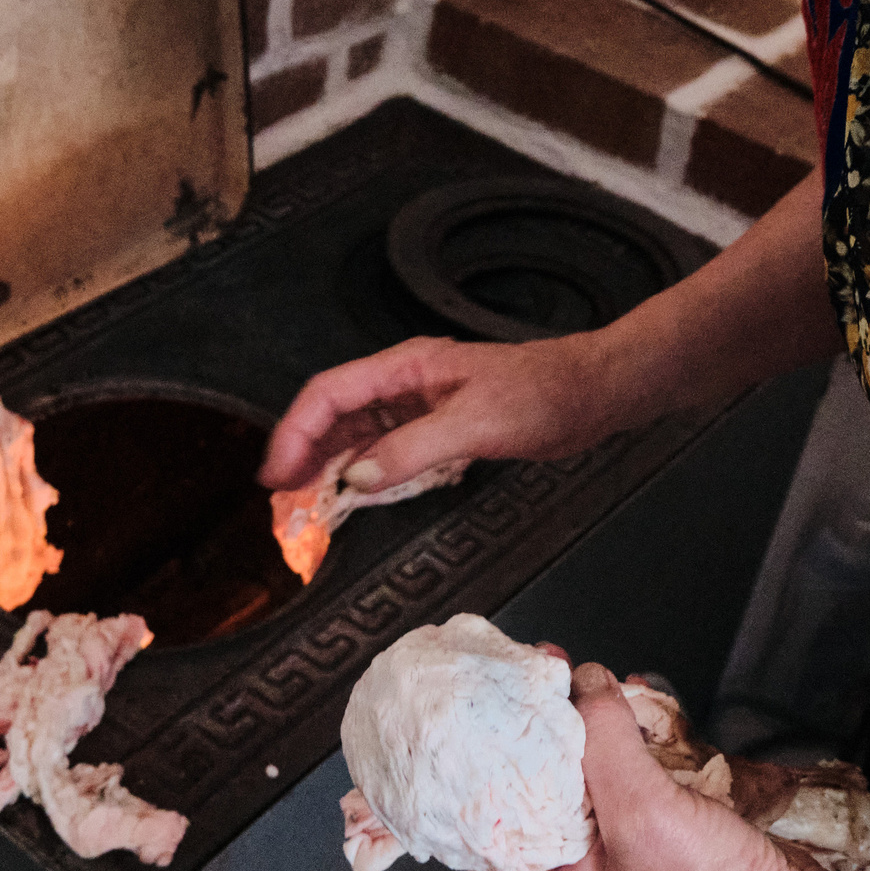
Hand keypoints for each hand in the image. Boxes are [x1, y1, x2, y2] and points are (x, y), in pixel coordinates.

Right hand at [258, 332, 627, 492]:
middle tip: (281, 500)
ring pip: (355, 435)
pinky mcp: (439, 430)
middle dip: (302, 453)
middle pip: (333, 415)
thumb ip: (411, 449)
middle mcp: (405, 384)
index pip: (329, 394)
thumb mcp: (475, 423)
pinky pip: (385, 451)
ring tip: (303, 502)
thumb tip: (355, 479)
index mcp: (405, 367)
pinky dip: (362, 474)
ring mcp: (420, 407)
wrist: (593, 394)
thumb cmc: (543, 395)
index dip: (295, 432)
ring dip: (327, 466)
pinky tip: (351, 496)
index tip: (276, 474)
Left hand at [490, 664, 863, 870]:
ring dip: (585, 728)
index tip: (480, 707)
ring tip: (582, 678)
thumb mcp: (641, 811)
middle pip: (533, 791)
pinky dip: (624, 739)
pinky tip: (625, 701)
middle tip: (536, 676)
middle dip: (538, 733)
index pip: (483, 824)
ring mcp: (611, 851)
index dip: (477, 764)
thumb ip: (603, 742)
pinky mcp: (650, 828)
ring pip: (581, 777)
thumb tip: (583, 679)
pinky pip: (623, 775)